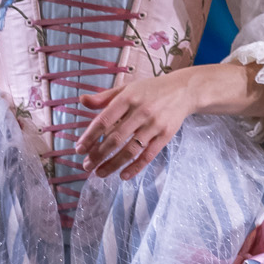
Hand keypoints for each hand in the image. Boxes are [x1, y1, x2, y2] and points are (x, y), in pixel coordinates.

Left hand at [73, 69, 208, 178]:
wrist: (184, 90)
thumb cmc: (151, 90)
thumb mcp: (127, 88)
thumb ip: (104, 97)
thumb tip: (82, 101)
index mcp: (128, 98)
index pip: (104, 120)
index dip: (90, 136)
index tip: (79, 149)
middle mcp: (141, 112)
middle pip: (115, 138)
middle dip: (98, 155)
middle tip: (86, 166)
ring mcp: (154, 125)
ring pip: (130, 150)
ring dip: (113, 164)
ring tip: (100, 173)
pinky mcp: (165, 136)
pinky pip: (148, 155)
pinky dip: (135, 167)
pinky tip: (123, 175)